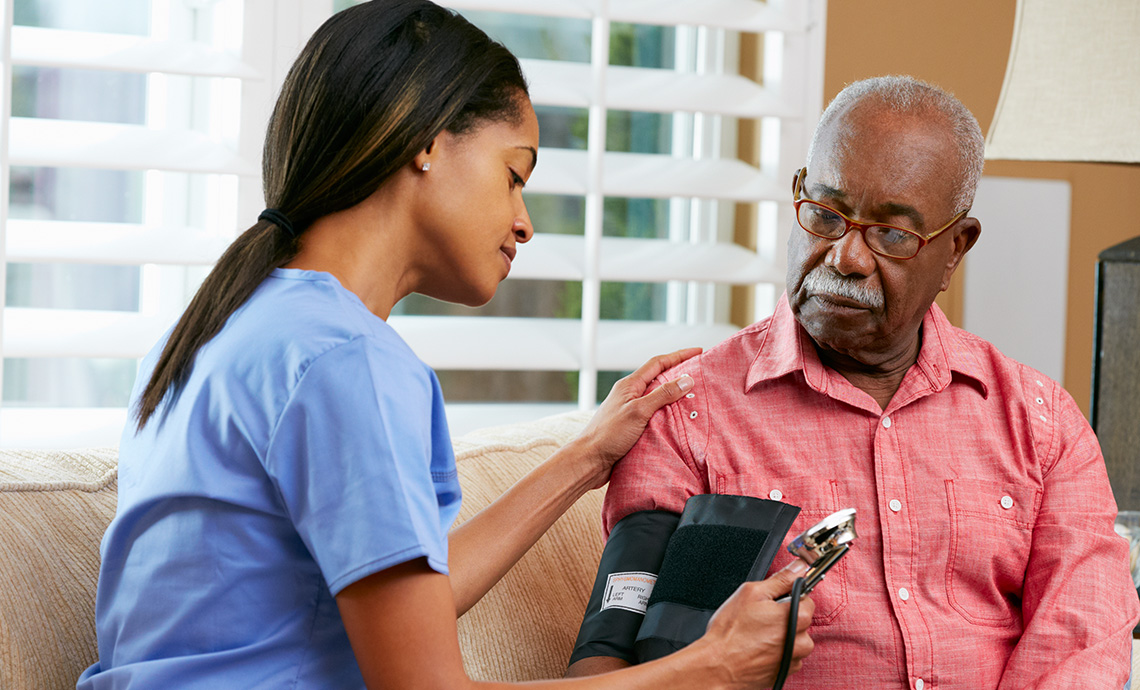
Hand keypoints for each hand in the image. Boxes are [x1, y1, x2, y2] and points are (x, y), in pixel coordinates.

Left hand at [575, 347, 700, 488]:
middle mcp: (630, 395)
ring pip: (657, 397)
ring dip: (675, 394)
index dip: (679, 356)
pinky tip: (679, 420)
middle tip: (700, 373)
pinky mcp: (633, 426)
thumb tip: (687, 380)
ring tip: (695, 396)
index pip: (658, 363)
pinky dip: (669, 413)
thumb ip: (662, 395)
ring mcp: (631, 410)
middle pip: (659, 378)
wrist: (590, 460)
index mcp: (630, 385)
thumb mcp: (638, 411)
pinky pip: (655, 414)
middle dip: (679, 373)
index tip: (698, 352)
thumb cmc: (609, 434)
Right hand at [694, 559, 815, 688]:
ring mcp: (794, 659)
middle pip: (802, 620)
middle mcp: (801, 641)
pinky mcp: (786, 672)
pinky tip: (758, 648)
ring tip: (757, 634)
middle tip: (761, 616)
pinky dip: (777, 651)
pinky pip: (788, 656)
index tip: (775, 600)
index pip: (807, 599)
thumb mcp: (752, 593)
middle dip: (785, 616)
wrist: (718, 666)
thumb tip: (798, 567)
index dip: (788, 596)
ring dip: (782, 635)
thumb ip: (780, 579)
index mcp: (797, 617)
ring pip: (795, 639)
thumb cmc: (731, 632)